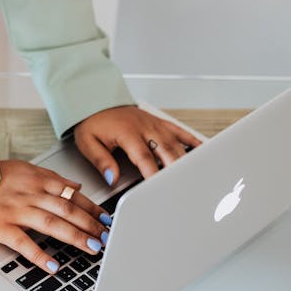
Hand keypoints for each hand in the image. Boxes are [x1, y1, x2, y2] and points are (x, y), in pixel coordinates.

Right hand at [0, 159, 110, 272]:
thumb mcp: (26, 168)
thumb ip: (52, 178)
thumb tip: (76, 186)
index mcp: (38, 181)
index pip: (72, 195)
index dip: (92, 208)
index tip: (107, 220)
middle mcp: (31, 195)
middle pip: (68, 210)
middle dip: (91, 225)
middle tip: (107, 238)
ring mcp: (16, 211)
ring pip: (52, 224)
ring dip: (76, 237)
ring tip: (93, 249)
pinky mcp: (1, 227)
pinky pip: (23, 243)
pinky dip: (40, 255)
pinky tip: (54, 266)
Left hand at [74, 105, 201, 184]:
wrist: (98, 100)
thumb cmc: (94, 122)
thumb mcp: (88, 142)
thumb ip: (101, 161)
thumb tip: (112, 178)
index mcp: (127, 133)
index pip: (144, 158)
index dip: (153, 175)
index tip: (159, 190)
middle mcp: (144, 127)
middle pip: (166, 151)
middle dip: (176, 171)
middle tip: (184, 189)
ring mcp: (154, 124)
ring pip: (175, 144)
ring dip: (185, 161)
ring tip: (195, 178)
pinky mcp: (159, 122)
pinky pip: (180, 131)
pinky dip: (192, 142)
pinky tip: (203, 152)